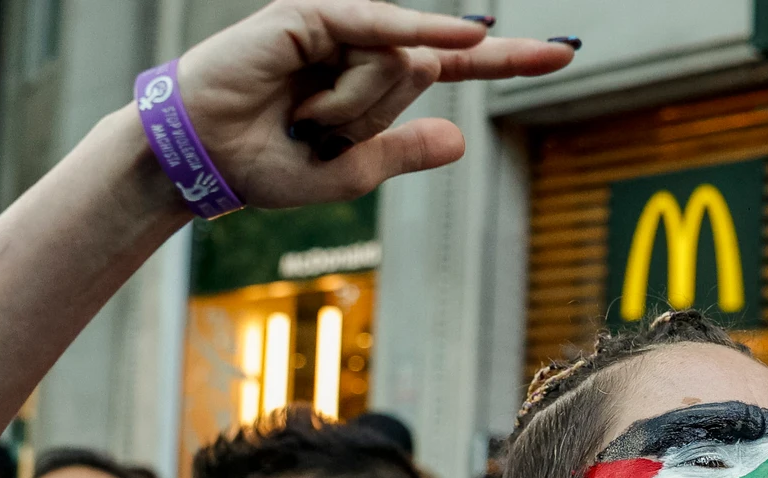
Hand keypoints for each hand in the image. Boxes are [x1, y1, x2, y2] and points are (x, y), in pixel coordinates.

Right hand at [172, 0, 575, 207]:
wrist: (202, 161)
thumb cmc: (264, 166)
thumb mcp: (349, 171)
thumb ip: (403, 151)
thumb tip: (461, 140)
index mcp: (374, 85)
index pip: (456, 68)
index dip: (509, 59)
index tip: (564, 53)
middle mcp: (362, 48)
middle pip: (426, 73)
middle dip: (374, 120)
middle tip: (312, 135)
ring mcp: (339, 27)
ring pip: (402, 62)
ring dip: (353, 107)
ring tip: (300, 117)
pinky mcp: (311, 14)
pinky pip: (381, 26)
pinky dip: (417, 29)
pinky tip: (465, 35)